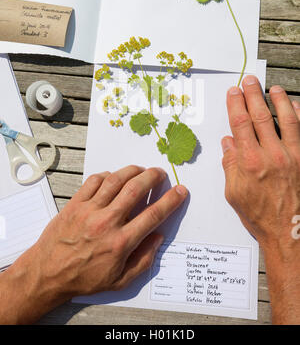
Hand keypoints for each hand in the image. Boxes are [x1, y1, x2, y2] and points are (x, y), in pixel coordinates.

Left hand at [1, 166, 187, 323]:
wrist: (48, 273)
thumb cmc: (83, 278)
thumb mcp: (120, 280)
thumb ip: (143, 260)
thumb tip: (158, 238)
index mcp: (121, 242)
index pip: (153, 215)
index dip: (170, 200)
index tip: (180, 191)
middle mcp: (107, 222)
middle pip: (136, 190)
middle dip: (153, 177)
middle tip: (160, 173)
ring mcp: (89, 210)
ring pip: (116, 180)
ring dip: (133, 171)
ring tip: (142, 170)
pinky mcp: (75, 203)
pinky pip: (94, 181)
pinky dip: (107, 175)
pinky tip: (114, 177)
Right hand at [222, 76, 299, 323]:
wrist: (288, 233)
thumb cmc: (259, 215)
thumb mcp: (234, 192)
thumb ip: (230, 164)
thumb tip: (228, 142)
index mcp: (250, 162)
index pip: (240, 123)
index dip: (236, 104)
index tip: (233, 92)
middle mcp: (272, 155)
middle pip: (260, 116)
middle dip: (253, 95)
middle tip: (250, 81)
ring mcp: (292, 156)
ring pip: (285, 120)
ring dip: (279, 101)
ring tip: (273, 89)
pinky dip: (299, 117)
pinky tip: (296, 108)